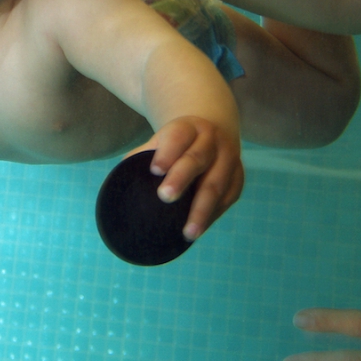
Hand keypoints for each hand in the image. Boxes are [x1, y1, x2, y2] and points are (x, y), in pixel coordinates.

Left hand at [131, 115, 243, 239]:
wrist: (212, 131)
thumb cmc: (178, 142)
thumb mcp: (162, 139)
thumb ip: (144, 155)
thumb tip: (121, 181)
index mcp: (188, 127)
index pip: (178, 137)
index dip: (167, 153)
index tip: (154, 170)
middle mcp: (212, 140)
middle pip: (197, 159)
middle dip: (181, 179)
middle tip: (165, 197)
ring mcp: (229, 158)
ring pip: (217, 184)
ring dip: (202, 209)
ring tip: (188, 232)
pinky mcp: (239, 176)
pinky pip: (229, 197)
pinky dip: (215, 214)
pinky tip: (201, 228)